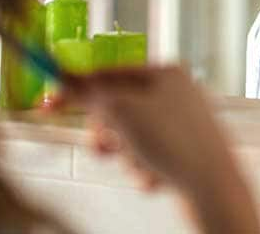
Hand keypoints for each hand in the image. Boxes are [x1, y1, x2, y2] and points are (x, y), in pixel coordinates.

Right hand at [58, 66, 259, 233]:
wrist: (213, 187)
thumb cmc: (173, 143)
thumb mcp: (121, 112)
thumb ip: (89, 94)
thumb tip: (63, 78)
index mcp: (166, 72)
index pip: (110, 73)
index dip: (76, 89)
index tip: (46, 105)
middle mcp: (178, 93)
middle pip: (118, 107)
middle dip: (106, 133)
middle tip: (102, 149)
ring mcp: (183, 123)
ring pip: (129, 137)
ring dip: (125, 156)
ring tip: (141, 165)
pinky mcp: (185, 152)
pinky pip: (146, 158)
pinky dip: (143, 170)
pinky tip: (158, 178)